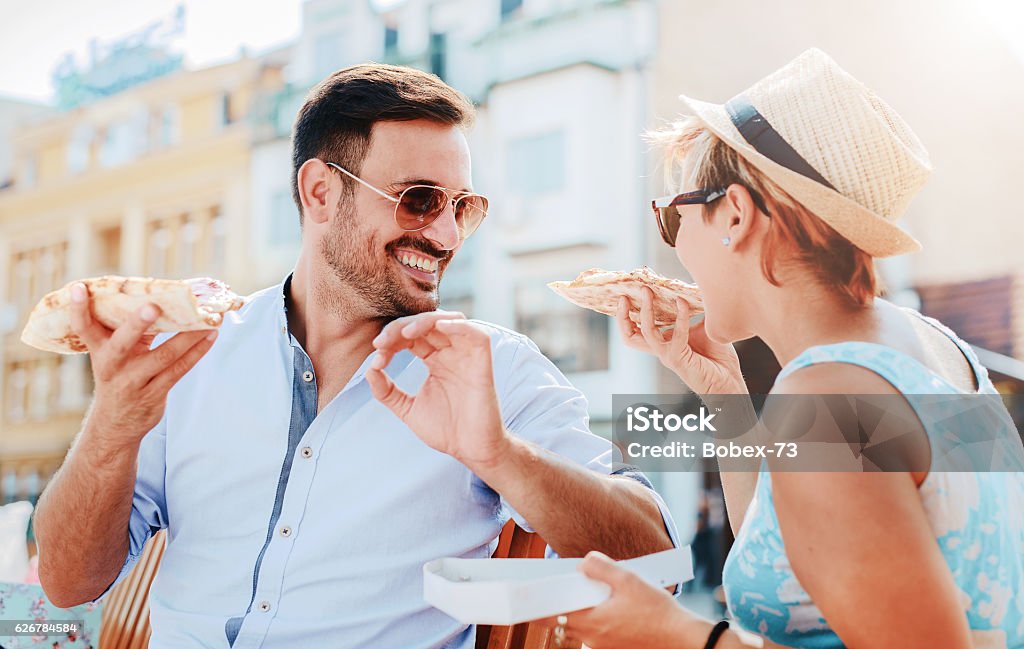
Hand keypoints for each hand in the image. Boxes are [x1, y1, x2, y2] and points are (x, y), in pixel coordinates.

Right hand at [71, 283, 217, 451]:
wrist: (115, 425)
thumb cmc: (118, 378)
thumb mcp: (113, 357)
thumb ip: (128, 331)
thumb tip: (158, 297)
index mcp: (99, 352)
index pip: (84, 329)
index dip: (79, 309)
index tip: (79, 288)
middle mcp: (113, 366)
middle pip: (122, 342)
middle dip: (137, 324)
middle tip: (152, 306)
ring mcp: (134, 382)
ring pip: (162, 356)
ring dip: (187, 337)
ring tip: (207, 320)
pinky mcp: (154, 394)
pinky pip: (179, 370)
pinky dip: (197, 352)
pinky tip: (210, 337)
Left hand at [366, 311, 509, 470]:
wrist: (471, 450)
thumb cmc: (446, 430)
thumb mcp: (407, 409)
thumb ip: (386, 391)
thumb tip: (368, 370)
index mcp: (435, 361)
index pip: (411, 337)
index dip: (391, 340)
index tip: (376, 357)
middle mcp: (451, 354)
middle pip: (426, 324)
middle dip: (401, 328)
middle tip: (382, 342)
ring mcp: (467, 356)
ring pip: (449, 321)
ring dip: (425, 321)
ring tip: (405, 333)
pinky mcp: (483, 362)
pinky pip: (476, 333)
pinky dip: (457, 325)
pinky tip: (439, 328)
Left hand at [544, 551, 695, 648]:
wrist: (680, 638)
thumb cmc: (656, 610)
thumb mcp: (628, 579)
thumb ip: (601, 567)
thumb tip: (582, 563)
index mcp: (591, 621)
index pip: (550, 615)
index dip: (533, 605)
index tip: (519, 596)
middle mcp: (591, 638)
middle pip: (561, 620)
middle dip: (553, 605)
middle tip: (543, 590)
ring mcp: (601, 645)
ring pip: (577, 626)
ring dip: (574, 610)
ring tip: (581, 590)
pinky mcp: (612, 646)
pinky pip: (592, 631)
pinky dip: (590, 617)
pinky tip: (603, 603)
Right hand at [616, 288, 745, 394]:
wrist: (728, 381)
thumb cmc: (717, 358)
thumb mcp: (703, 328)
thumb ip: (695, 312)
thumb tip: (694, 288)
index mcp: (663, 343)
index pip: (635, 330)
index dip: (627, 314)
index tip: (630, 293)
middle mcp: (660, 350)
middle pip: (629, 335)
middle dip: (623, 314)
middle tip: (625, 294)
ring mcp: (667, 355)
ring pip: (645, 332)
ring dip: (646, 310)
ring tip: (647, 291)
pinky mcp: (678, 358)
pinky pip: (675, 334)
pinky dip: (679, 317)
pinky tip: (682, 303)